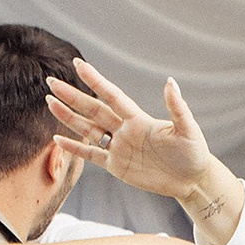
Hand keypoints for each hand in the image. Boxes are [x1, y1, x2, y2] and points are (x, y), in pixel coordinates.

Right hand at [48, 64, 212, 199]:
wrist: (193, 179)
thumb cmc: (194, 152)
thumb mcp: (188, 129)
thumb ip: (177, 107)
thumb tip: (170, 81)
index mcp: (138, 119)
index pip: (112, 96)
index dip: (96, 81)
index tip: (78, 64)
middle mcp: (125, 130)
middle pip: (93, 110)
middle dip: (72, 96)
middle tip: (52, 82)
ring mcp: (119, 148)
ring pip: (88, 129)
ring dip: (69, 117)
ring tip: (50, 102)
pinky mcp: (117, 167)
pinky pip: (91, 156)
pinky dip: (75, 148)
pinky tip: (58, 139)